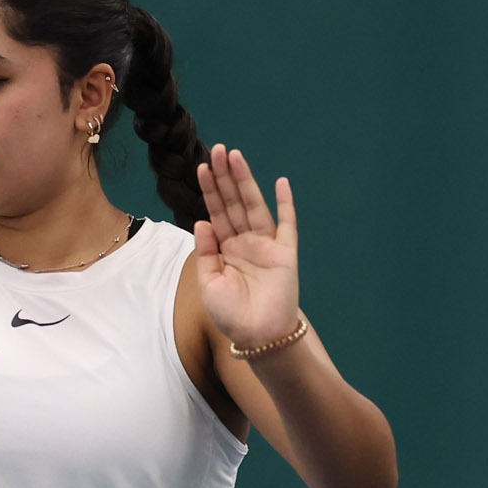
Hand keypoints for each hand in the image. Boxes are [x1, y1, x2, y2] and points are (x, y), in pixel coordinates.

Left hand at [194, 144, 300, 347]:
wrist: (257, 337)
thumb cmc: (230, 314)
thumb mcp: (208, 282)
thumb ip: (205, 251)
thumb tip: (202, 220)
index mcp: (225, 249)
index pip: (216, 213)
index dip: (209, 190)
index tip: (201, 167)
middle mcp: (245, 242)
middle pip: (234, 203)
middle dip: (225, 177)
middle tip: (219, 150)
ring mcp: (266, 245)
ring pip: (254, 207)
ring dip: (246, 181)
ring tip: (236, 157)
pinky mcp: (286, 253)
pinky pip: (287, 225)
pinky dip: (286, 204)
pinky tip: (281, 183)